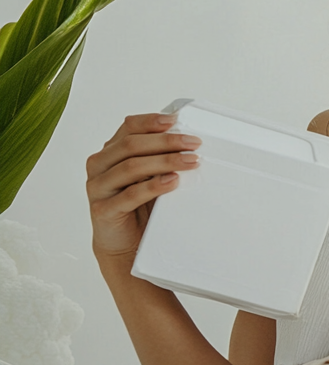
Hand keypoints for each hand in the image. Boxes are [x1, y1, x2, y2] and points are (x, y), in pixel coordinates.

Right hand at [87, 113, 199, 263]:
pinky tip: (172, 182)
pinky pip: (129, 194)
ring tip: (190, 161)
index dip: (151, 121)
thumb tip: (191, 141)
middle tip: (194, 144)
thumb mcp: (151, 176)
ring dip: (165, 161)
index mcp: (111, 152)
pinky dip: (153, 187)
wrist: (125, 244)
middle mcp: (100, 166)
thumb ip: (160, 158)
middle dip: (166, 142)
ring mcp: (98, 187)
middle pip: (131, 145)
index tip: (176, 120)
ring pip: (131, 167)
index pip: (128, 128)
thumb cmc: (141, 206)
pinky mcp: (103, 210)